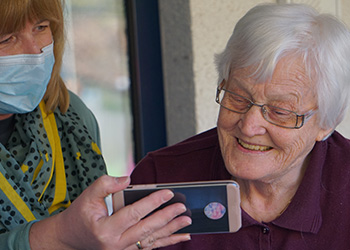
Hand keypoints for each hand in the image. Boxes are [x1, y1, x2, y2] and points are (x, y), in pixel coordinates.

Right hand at [30, 175, 190, 249]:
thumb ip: (106, 184)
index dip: (152, 202)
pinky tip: (179, 237)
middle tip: (182, 207)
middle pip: (146, 229)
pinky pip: (149, 247)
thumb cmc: (79, 216)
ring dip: (171, 231)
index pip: (133, 213)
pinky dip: (165, 242)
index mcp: (105, 229)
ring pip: (151, 240)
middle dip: (167, 217)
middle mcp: (115, 244)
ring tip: (186, 222)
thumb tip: (127, 179)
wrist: (69, 239)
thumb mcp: (87, 196)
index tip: (168, 192)